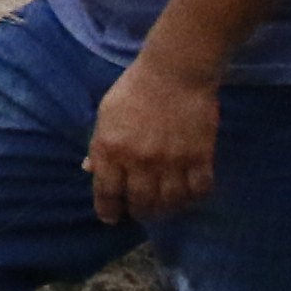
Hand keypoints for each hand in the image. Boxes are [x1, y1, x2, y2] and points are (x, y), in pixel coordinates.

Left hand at [89, 53, 221, 223]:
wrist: (175, 72)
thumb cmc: (134, 90)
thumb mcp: (106, 115)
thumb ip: (100, 146)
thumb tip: (90, 170)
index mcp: (110, 148)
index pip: (106, 192)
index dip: (108, 210)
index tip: (111, 218)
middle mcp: (139, 160)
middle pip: (140, 202)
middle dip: (139, 212)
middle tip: (141, 211)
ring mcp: (171, 160)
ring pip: (170, 202)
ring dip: (166, 209)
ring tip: (164, 206)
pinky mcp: (200, 156)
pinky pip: (199, 190)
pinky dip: (194, 198)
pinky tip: (189, 195)